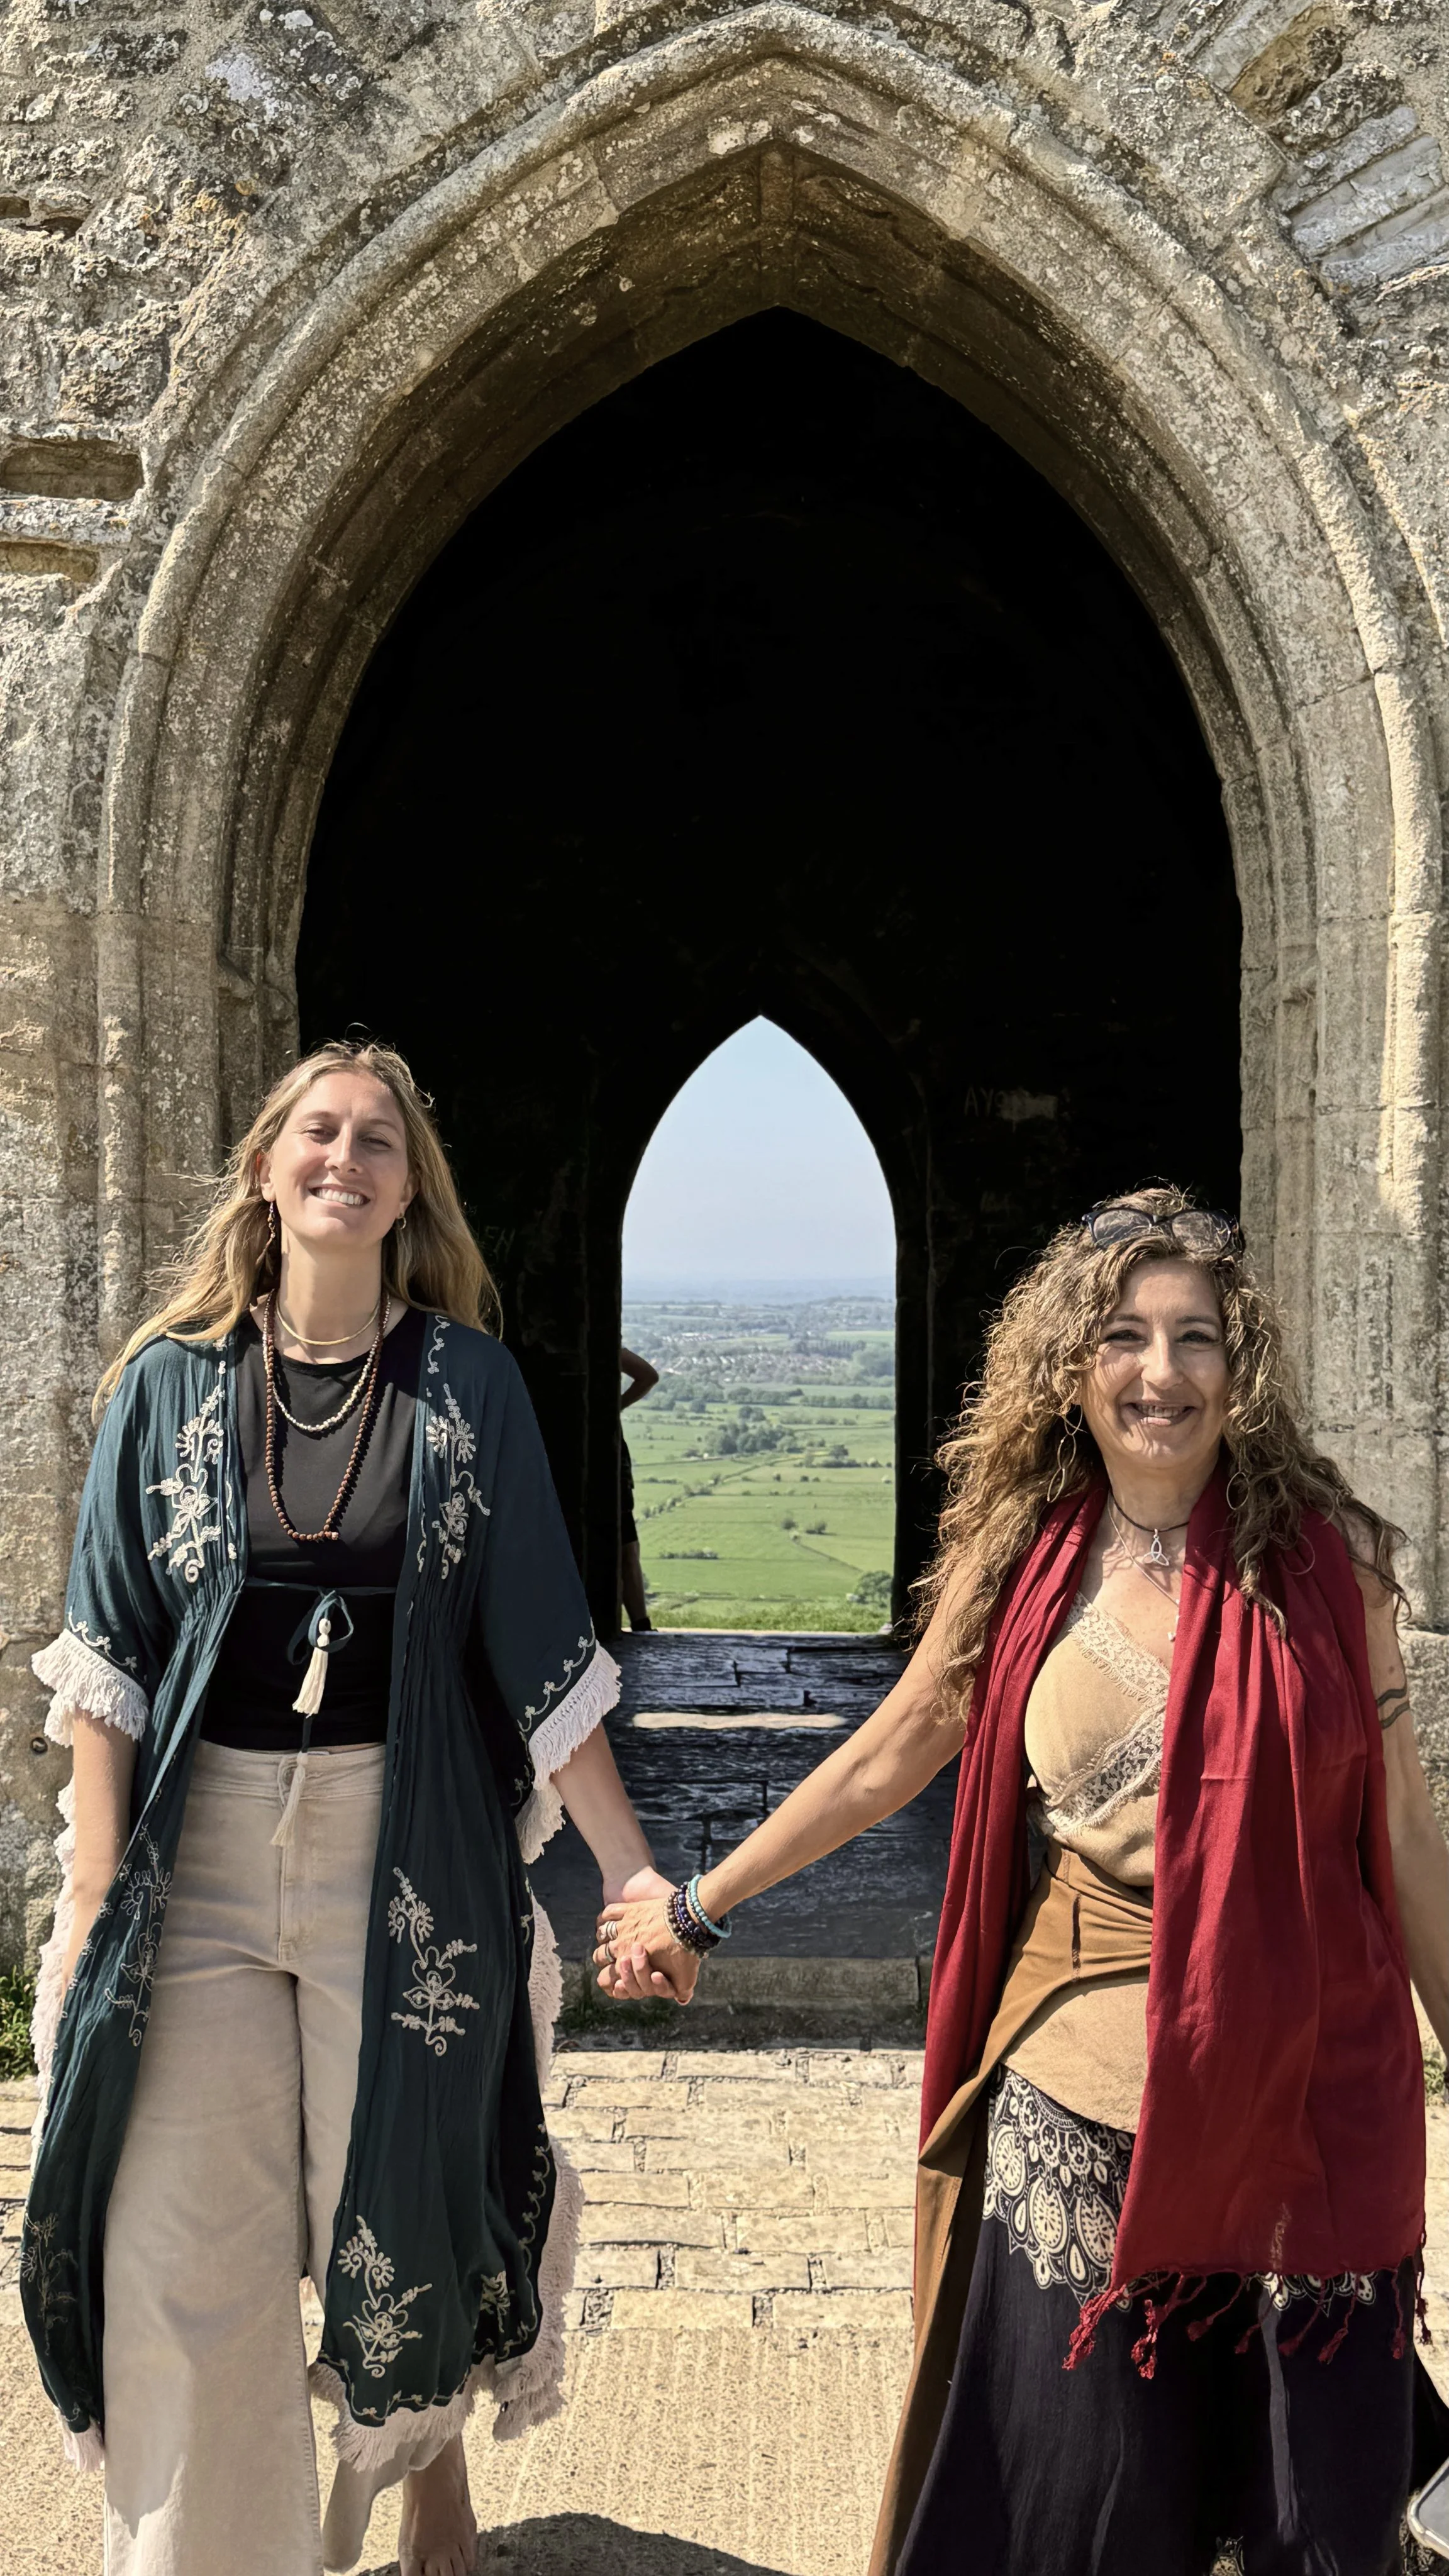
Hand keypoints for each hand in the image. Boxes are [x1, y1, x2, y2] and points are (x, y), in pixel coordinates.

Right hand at [594, 1870, 698, 2006]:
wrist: (689, 1923)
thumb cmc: (685, 1954)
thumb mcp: (685, 1981)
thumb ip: (680, 1993)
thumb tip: (682, 2000)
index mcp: (626, 1967)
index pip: (604, 1980)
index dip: (608, 1981)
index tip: (616, 1978)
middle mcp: (620, 1947)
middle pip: (598, 1956)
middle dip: (604, 1959)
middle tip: (618, 1956)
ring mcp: (623, 1928)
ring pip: (601, 1934)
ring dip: (605, 1938)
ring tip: (614, 1937)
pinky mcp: (630, 1910)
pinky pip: (609, 1913)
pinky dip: (605, 1917)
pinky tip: (610, 1920)